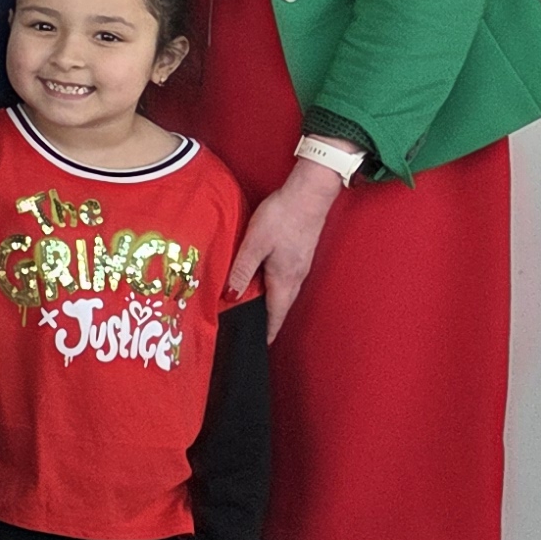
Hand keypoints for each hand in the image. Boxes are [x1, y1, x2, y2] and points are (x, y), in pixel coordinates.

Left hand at [227, 159, 345, 334]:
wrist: (309, 194)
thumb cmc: (282, 217)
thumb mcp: (254, 244)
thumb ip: (241, 270)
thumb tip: (231, 297)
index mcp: (285, 279)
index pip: (275, 314)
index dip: (268, 331)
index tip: (260, 345)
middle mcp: (296, 277)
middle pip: (280, 305)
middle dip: (268, 320)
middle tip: (254, 331)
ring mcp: (300, 265)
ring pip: (283, 292)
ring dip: (271, 303)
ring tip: (255, 310)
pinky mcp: (300, 253)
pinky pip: (286, 278)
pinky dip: (274, 286)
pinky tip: (263, 281)